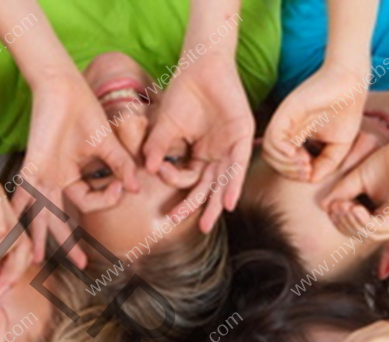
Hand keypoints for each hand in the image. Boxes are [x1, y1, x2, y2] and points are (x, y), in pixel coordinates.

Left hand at [22, 68, 139, 258]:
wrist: (63, 87)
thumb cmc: (84, 111)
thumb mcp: (107, 145)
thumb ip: (120, 167)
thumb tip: (137, 187)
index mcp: (72, 176)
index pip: (90, 201)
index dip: (109, 198)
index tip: (123, 185)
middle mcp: (55, 180)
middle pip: (61, 218)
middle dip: (70, 243)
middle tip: (82, 264)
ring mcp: (42, 175)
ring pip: (41, 212)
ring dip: (40, 237)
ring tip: (35, 260)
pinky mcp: (32, 165)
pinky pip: (23, 192)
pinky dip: (18, 208)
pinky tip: (11, 226)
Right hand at [143, 52, 253, 231]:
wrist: (201, 66)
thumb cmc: (183, 94)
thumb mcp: (166, 126)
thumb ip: (158, 147)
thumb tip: (147, 169)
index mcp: (199, 154)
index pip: (189, 179)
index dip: (177, 184)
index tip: (162, 177)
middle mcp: (216, 155)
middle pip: (208, 186)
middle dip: (199, 208)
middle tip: (194, 228)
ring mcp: (230, 147)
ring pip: (224, 181)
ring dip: (217, 203)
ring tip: (208, 223)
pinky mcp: (242, 137)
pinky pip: (238, 165)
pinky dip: (233, 184)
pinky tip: (228, 202)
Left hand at [262, 64, 366, 181]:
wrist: (351, 83)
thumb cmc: (347, 111)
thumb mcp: (339, 146)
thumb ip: (326, 164)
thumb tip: (312, 179)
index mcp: (295, 136)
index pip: (283, 163)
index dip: (294, 174)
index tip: (311, 172)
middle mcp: (286, 130)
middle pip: (273, 160)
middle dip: (289, 172)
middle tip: (307, 170)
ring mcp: (284, 121)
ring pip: (270, 152)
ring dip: (286, 165)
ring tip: (306, 162)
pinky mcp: (285, 113)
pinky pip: (272, 138)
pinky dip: (282, 152)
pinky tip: (298, 153)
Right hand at [322, 133, 388, 243]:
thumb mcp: (358, 179)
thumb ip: (343, 193)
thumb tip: (323, 207)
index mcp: (385, 217)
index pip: (357, 229)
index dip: (342, 221)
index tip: (332, 205)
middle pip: (361, 234)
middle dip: (344, 223)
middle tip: (336, 206)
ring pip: (370, 234)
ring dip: (352, 222)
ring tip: (343, 206)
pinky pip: (380, 227)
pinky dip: (364, 221)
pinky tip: (354, 208)